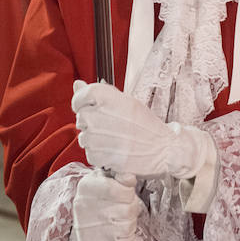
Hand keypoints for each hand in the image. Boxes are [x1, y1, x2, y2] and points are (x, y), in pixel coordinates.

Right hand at [69, 168, 139, 240]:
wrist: (80, 217)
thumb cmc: (96, 195)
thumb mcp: (105, 177)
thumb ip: (120, 176)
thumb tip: (130, 179)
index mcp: (86, 187)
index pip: (113, 190)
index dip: (128, 191)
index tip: (129, 191)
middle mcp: (84, 209)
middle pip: (126, 210)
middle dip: (133, 205)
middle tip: (130, 203)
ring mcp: (88, 231)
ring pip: (128, 226)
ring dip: (132, 220)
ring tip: (126, 216)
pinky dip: (129, 235)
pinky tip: (121, 228)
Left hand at [72, 80, 210, 179]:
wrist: (162, 148)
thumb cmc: (146, 125)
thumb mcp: (126, 102)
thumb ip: (100, 93)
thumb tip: (77, 84)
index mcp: (107, 97)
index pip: (80, 96)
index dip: (81, 102)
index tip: (87, 106)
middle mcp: (99, 115)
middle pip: (81, 117)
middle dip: (91, 121)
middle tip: (110, 125)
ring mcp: (96, 137)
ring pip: (84, 137)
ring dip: (95, 139)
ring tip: (114, 138)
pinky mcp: (98, 156)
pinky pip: (89, 153)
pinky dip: (99, 153)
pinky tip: (114, 149)